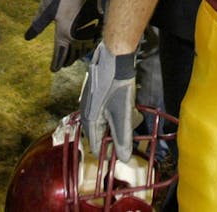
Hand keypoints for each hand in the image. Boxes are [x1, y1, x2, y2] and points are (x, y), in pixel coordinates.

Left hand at [24, 0, 100, 70]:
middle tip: (62, 64)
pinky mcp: (97, 21)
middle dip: (67, 60)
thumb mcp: (45, 11)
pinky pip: (94, 39)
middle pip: (73, 54)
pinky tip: (87, 45)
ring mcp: (89, 28)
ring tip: (73, 58)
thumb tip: (27, 37)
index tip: (53, 70)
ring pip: (84, 48)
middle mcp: (78, 35)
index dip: (56, 63)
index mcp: (64, 34)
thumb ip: (37, 26)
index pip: (60, 54)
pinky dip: (89, 45)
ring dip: (78, 55)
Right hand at [79, 40, 135, 159]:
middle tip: (129, 132)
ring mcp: (89, 102)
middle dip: (114, 136)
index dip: (109, 152)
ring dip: (116, 124)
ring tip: (131, 118)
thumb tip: (124, 159)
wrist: (115, 58)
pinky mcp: (95, 94)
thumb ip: (122, 138)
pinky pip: (105, 111)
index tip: (123, 151)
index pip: (95, 146)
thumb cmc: (117, 86)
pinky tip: (126, 107)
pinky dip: (115, 113)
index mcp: (89, 120)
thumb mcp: (123, 115)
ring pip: (103, 122)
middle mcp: (85, 113)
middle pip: (99, 134)